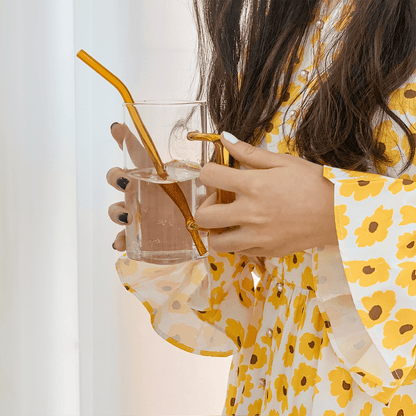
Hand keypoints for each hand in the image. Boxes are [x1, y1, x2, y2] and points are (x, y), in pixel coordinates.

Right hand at [106, 122, 215, 251]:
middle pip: (121, 178)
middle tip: (127, 182)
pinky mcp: (145, 236)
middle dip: (116, 177)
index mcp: (159, 175)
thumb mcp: (211, 181)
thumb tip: (224, 136)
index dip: (125, 139)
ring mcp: (142, 213)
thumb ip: (214, 163)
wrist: (208, 232)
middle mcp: (146, 192)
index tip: (117, 128)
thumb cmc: (206, 203)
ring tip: (128, 216)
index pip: (139, 153)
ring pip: (118, 207)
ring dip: (116, 210)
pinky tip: (121, 242)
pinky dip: (120, 239)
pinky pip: (127, 237)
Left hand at [195, 132, 337, 257]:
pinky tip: (248, 230)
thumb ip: (250, 152)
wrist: (341, 214)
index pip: (208, 176)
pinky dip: (236, 241)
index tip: (217, 174)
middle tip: (220, 200)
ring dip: (216, 230)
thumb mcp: (283, 161)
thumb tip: (224, 137)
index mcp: (253, 185)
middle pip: (203, 216)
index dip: (207, 172)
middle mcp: (250, 213)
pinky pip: (238, 251)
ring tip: (230, 220)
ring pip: (215, 242)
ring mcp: (257, 237)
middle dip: (205, 204)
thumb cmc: (314, 183)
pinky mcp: (266, 252)